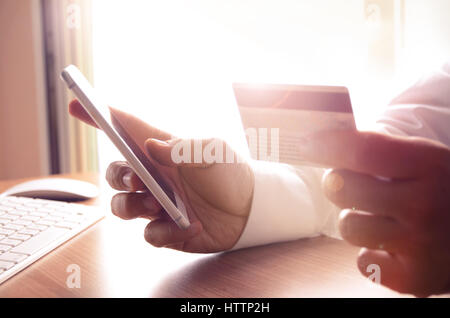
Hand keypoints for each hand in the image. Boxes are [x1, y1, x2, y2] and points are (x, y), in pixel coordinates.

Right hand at [69, 99, 253, 252]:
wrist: (250, 211)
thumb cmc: (231, 173)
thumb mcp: (213, 154)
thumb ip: (183, 149)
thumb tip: (151, 148)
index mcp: (162, 151)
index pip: (125, 129)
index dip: (99, 117)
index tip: (76, 105)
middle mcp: (154, 176)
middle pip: (114, 173)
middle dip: (118, 176)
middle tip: (139, 180)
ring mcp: (157, 203)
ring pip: (121, 206)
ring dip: (134, 207)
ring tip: (161, 205)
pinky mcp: (165, 228)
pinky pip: (149, 234)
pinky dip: (166, 233)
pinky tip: (190, 226)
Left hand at [298, 130, 449, 296]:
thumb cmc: (442, 191)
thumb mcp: (424, 160)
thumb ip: (380, 151)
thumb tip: (322, 142)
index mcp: (429, 165)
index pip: (363, 151)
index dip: (326, 145)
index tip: (308, 144)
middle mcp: (426, 205)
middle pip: (342, 187)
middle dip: (337, 182)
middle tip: (349, 184)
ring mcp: (421, 245)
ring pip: (348, 226)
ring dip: (355, 220)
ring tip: (379, 217)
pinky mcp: (414, 278)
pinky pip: (362, 261)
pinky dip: (371, 253)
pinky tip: (391, 244)